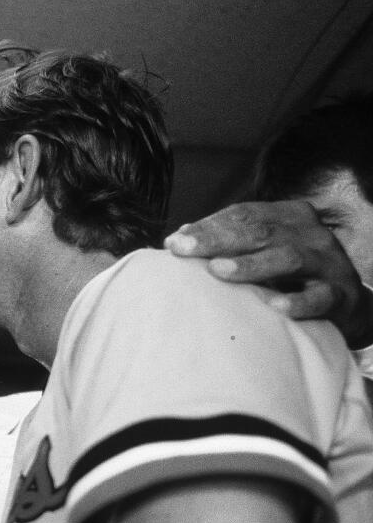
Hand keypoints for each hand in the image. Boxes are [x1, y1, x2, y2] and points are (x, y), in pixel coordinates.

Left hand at [165, 200, 372, 347]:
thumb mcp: (263, 251)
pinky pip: (320, 297)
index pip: (245, 215)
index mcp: (290, 217)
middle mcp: (310, 234)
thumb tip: (178, 237)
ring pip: (289, 258)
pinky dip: (299, 301)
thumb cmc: (292, 274)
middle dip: (218, 240)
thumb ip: (226, 242)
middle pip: (261, 232)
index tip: (175, 242)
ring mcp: (328, 264)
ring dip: (252, 265)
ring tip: (218, 270)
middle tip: (183, 250)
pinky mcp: (340, 295)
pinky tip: (276, 306)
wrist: (347, 302)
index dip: (209, 226)